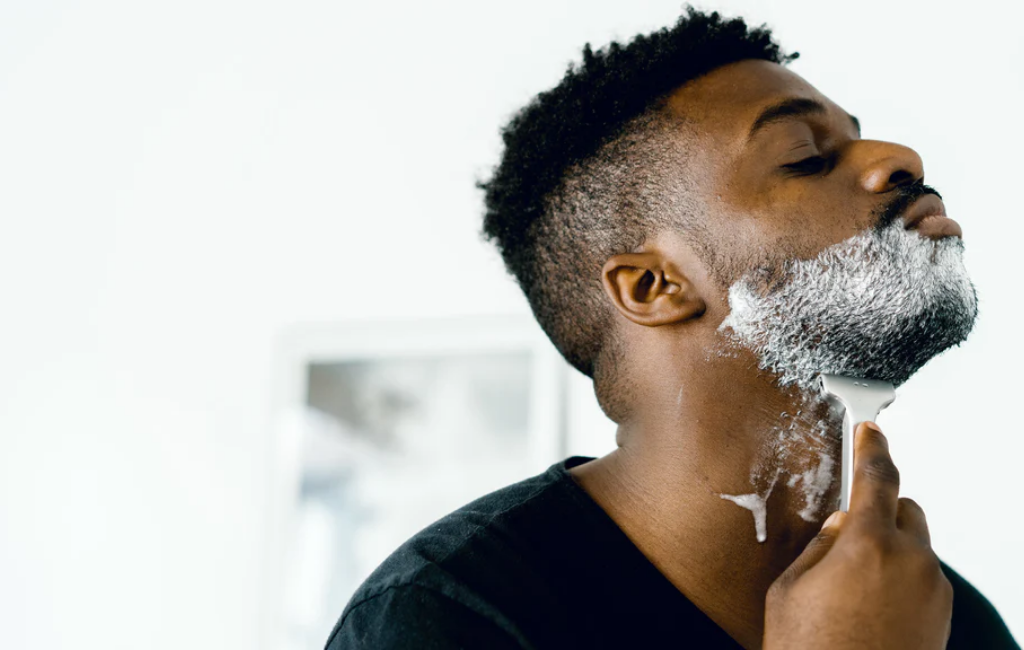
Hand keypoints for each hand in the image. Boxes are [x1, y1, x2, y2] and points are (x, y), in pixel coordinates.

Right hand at [763, 422, 952, 648]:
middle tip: (847, 536)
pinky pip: (922, 581)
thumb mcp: (790, 591)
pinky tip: (868, 609)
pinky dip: (900, 580)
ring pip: (917, 549)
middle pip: (907, 511)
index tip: (871, 430)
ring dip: (890, 550)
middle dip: (881, 512)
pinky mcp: (941, 620)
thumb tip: (841, 527)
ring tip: (852, 588)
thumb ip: (819, 547)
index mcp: (870, 545)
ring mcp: (933, 593)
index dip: (873, 448)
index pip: (878, 479)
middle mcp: (913, 563)